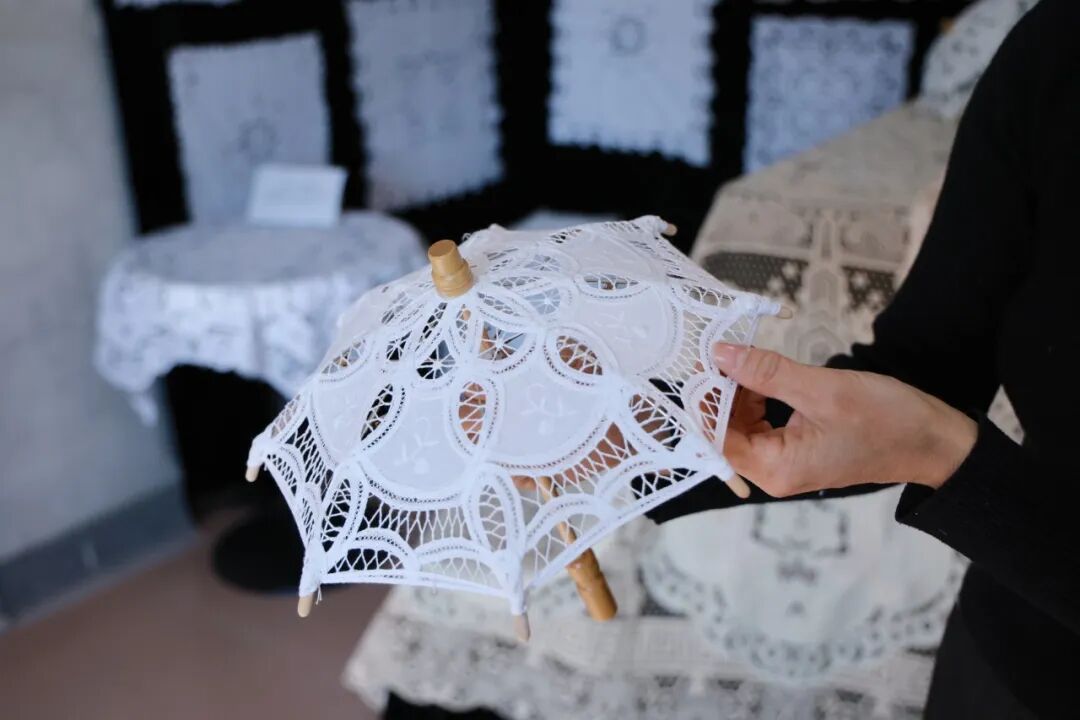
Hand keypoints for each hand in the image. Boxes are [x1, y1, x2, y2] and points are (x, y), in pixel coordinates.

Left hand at [713, 344, 977, 496]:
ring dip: (737, 390)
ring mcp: (784, 462)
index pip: (715, 438)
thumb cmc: (887, 421)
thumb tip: (721, 354)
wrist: (935, 441)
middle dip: (718, 391)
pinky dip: (756, 396)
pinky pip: (761, 422)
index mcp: (775, 468)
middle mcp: (773, 472)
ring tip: (738, 354)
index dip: (702, 400)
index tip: (698, 361)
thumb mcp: (822, 389)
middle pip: (725, 431)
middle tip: (718, 348)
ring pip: (741, 424)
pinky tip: (759, 371)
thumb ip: (766, 372)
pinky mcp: (796, 448)